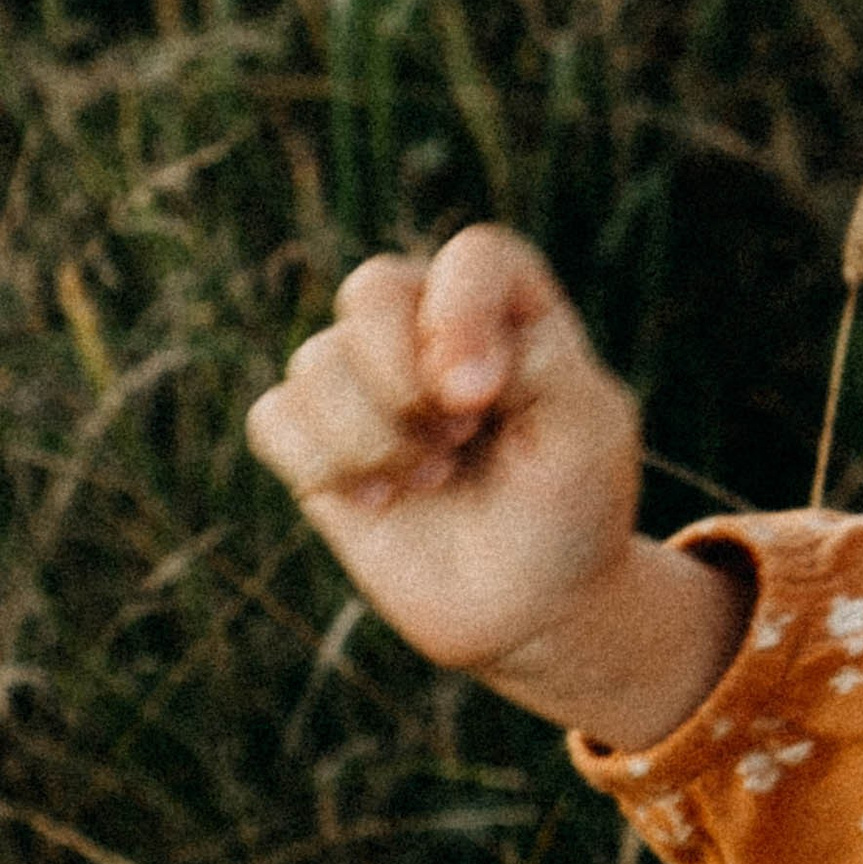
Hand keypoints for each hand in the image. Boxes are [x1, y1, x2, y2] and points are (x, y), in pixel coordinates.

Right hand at [246, 229, 748, 742]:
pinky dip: (323, 466)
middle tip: (458, 438)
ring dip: (373, 437)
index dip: (462, 314)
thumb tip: (446, 369)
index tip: (479, 397)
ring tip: (433, 477)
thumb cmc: (571, 507)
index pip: (473, 257)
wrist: (531, 605)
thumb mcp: (588, 436)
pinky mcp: (317, 438)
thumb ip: (543, 369)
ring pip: (316, 361)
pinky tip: (381, 500)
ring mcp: (366, 378)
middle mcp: (429, 325)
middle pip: (372, 288)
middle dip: (402, 376)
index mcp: (511, 307)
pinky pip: (274, 418)